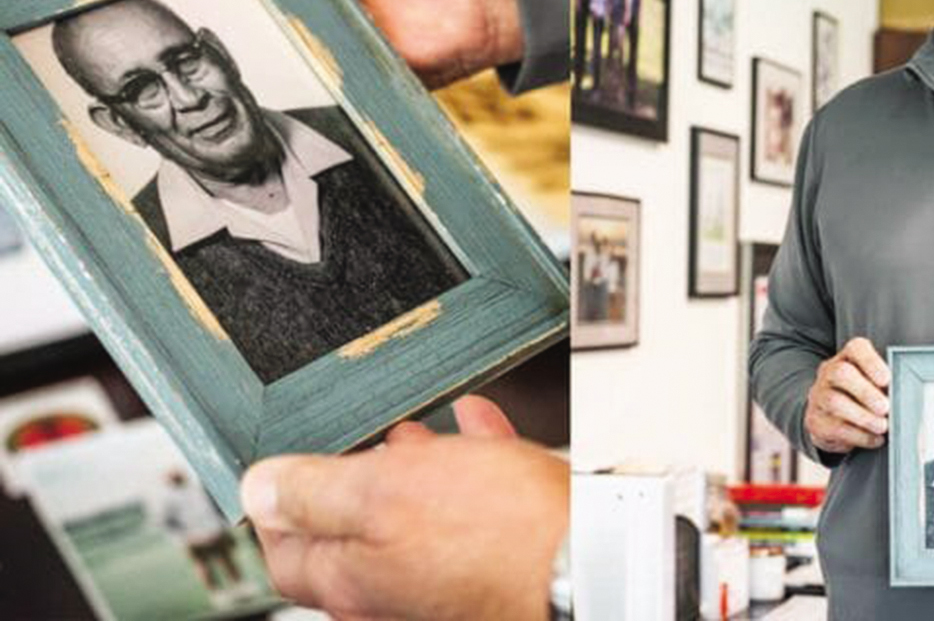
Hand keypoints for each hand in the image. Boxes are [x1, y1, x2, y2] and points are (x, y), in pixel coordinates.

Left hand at [240, 396, 566, 620]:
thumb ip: (313, 490)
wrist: (588, 557)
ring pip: (415, 516)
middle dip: (352, 476)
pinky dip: (468, 466)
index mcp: (352, 578)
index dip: (277, 502)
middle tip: (351, 441)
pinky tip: (477, 429)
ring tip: (417, 429)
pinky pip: (471, 508)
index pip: (284, 547)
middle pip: (352, 532)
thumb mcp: (381, 490)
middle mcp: (394, 591)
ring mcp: (446, 579)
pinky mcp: (496, 561)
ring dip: (413, 466)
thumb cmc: (495, 534)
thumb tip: (258, 489)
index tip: (281, 467)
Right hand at [804, 336, 890, 453]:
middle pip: (841, 373)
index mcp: (848, 357)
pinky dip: (860, 435)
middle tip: (885, 407)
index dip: (871, 362)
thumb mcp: (873, 383)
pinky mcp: (816, 421)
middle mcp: (829, 372)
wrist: (829, 416)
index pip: (856, 348)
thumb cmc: (861, 395)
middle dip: (866, 392)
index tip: (887, 379)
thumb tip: (905, 396)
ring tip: (882, 426)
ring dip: (863, 417)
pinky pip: (836, 428)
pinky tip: (875, 439)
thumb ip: (887, 384)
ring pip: (835, 402)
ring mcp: (819, 396)